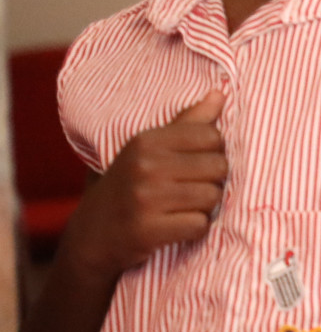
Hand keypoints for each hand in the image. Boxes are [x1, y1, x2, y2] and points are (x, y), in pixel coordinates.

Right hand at [69, 91, 226, 277]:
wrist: (90, 237)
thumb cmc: (128, 187)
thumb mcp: (148, 151)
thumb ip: (187, 124)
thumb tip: (220, 94)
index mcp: (146, 141)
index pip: (211, 135)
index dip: (214, 152)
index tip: (198, 164)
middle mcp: (144, 166)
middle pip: (218, 166)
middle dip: (213, 181)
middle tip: (193, 190)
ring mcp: (144, 199)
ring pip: (212, 197)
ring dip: (206, 207)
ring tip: (184, 208)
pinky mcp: (146, 230)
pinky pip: (199, 225)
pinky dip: (195, 229)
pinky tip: (178, 227)